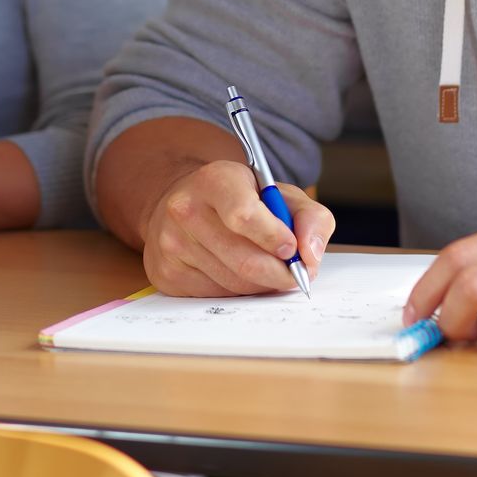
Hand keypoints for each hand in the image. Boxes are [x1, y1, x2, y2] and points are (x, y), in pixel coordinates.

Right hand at [141, 160, 335, 296]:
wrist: (183, 202)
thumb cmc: (238, 199)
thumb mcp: (279, 194)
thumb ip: (309, 217)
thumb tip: (311, 255)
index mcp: (215, 180)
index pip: (245, 216)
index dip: (275, 238)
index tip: (293, 249)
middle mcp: (186, 209)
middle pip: (244, 261)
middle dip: (280, 275)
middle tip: (296, 274)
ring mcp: (171, 243)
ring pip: (233, 284)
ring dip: (261, 285)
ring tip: (269, 270)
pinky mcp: (165, 272)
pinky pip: (216, 296)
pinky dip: (238, 292)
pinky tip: (240, 274)